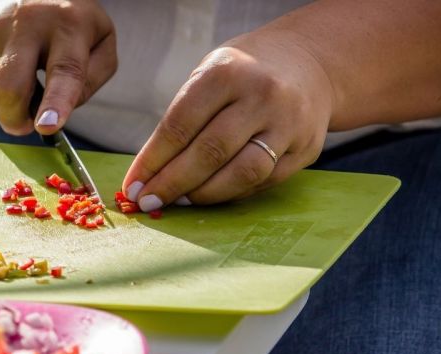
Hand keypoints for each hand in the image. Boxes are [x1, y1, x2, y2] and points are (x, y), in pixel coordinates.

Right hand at [0, 0, 116, 134]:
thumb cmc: (67, 24)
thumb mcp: (99, 41)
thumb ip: (91, 79)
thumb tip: (60, 112)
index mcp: (68, 26)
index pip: (64, 70)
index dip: (56, 102)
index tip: (47, 126)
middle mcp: (27, 24)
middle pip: (9, 87)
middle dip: (14, 120)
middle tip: (25, 124)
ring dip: (5, 106)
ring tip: (21, 82)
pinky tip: (3, 75)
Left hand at [122, 30, 335, 209]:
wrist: (308, 64)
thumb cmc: (241, 75)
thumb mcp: (208, 76)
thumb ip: (182, 119)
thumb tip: (148, 173)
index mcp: (226, 72)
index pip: (180, 126)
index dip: (152, 162)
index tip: (132, 186)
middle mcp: (261, 96)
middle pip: (209, 153)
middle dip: (172, 184)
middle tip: (148, 202)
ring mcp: (288, 123)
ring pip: (241, 174)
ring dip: (203, 195)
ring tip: (179, 201)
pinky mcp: (304, 149)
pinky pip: (262, 182)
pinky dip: (231, 194)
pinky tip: (210, 196)